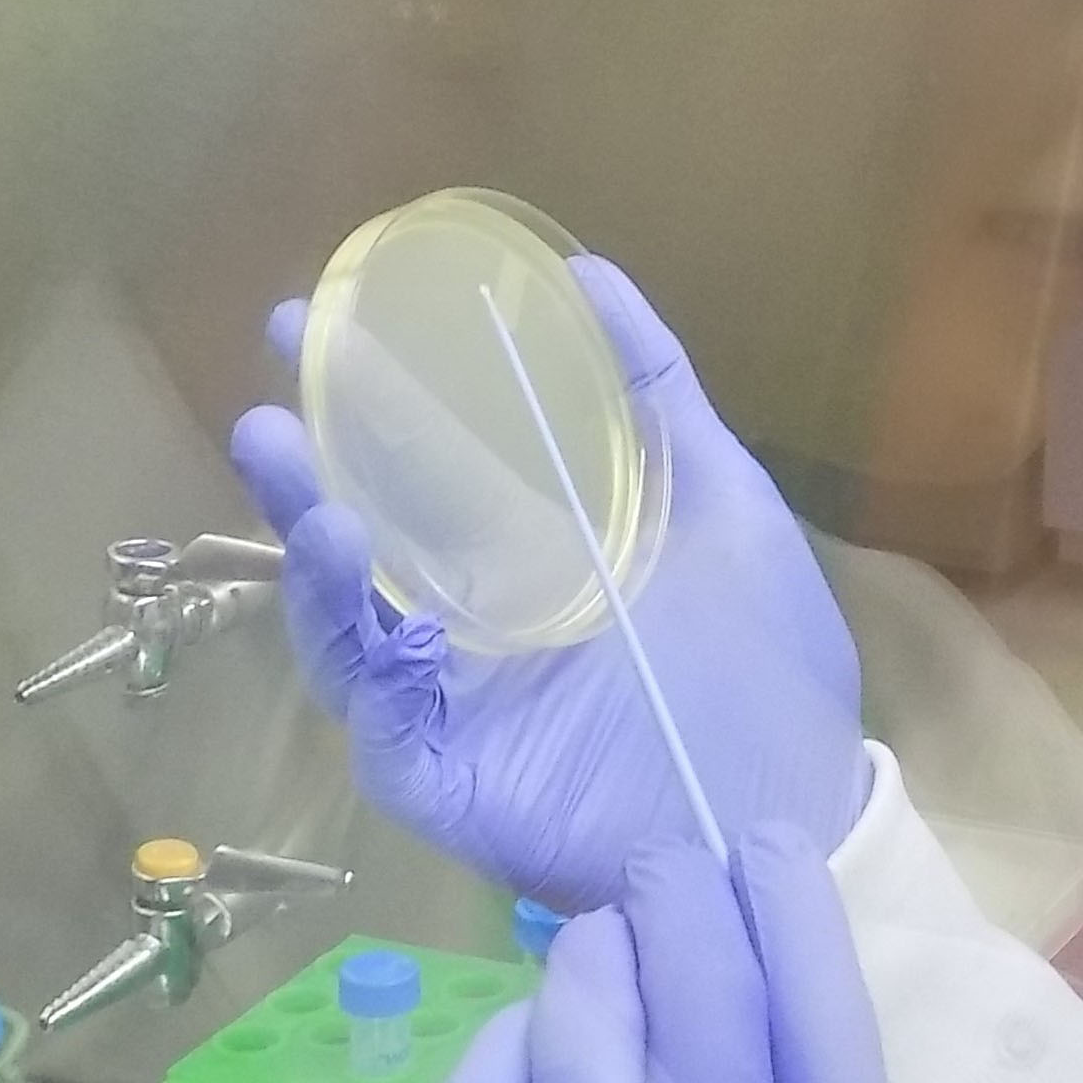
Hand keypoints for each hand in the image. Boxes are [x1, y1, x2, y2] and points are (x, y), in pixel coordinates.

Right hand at [233, 257, 867, 915]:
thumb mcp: (725, 507)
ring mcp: (444, 698)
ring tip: (288, 456)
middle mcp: (468, 623)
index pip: (425, 465)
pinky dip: (347, 628)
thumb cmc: (770, 668)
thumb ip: (659, 397)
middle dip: (309, 442)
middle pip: (365, 528)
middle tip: (284, 353)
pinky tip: (346, 552)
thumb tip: (587, 274)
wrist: (797, 808)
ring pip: (344, 611)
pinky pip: (371, 698)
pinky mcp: (435, 769)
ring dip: (307, 531)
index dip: (374, 390)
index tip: (332, 309)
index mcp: (526, 558)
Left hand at [411, 895, 920, 1082]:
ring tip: (595, 968)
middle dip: (675, 894)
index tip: (754, 848)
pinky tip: (520, 1066)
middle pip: (694, 958)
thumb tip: (768, 1054)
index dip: (780, 890)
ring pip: (580, 1004)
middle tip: (663, 878)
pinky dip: (505, 1055)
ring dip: (590, 968)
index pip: (814, 981)